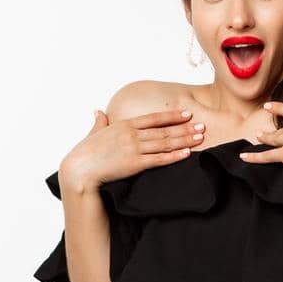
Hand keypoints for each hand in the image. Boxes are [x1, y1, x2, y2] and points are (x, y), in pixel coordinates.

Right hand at [59, 107, 205, 191]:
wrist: (80, 170)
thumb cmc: (84, 154)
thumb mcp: (93, 134)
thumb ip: (99, 122)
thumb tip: (97, 112)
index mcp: (123, 125)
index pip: (153, 118)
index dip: (172, 116)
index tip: (187, 114)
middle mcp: (132, 134)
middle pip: (164, 130)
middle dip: (185, 128)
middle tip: (202, 126)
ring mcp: (134, 149)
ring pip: (165, 143)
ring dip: (184, 140)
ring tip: (200, 137)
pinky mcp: (135, 164)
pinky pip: (159, 159)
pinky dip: (174, 155)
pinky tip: (187, 153)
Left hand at [239, 89, 282, 175]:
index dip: (282, 108)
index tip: (271, 105)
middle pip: (282, 126)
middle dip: (272, 126)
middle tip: (261, 126)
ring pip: (273, 139)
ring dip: (264, 139)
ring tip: (256, 138)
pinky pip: (267, 157)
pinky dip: (254, 158)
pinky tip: (243, 159)